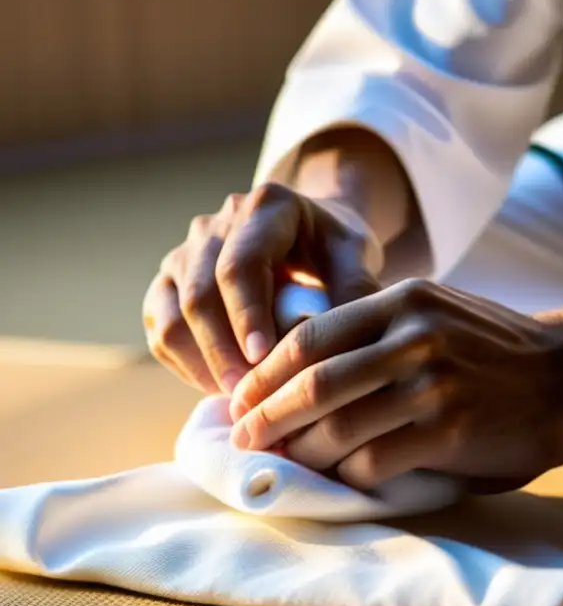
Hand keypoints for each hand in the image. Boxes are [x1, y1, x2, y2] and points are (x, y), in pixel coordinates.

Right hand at [143, 183, 380, 394]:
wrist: (312, 240)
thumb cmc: (336, 252)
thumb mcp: (357, 260)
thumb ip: (353, 293)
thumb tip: (340, 346)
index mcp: (264, 207)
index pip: (240, 265)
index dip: (247, 315)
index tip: (263, 359)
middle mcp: (214, 225)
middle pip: (200, 295)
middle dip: (224, 352)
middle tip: (252, 395)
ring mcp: (184, 255)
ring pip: (172, 317)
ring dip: (203, 364)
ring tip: (241, 398)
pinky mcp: (169, 287)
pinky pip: (162, 332)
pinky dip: (187, 366)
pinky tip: (222, 389)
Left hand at [228, 279, 562, 492]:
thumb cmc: (495, 351)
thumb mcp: (438, 313)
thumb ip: (379, 330)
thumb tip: (302, 370)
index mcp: (404, 301)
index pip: (310, 336)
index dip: (266, 373)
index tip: (243, 398)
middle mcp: (414, 336)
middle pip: (313, 382)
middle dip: (267, 416)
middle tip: (244, 437)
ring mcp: (433, 384)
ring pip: (338, 427)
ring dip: (302, 452)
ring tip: (284, 462)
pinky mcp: (449, 431)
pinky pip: (375, 461)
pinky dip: (349, 475)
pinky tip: (340, 478)